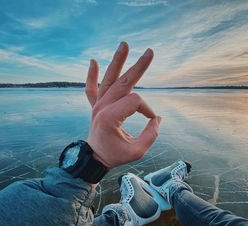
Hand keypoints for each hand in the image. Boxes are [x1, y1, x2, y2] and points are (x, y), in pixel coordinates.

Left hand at [85, 42, 160, 168]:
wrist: (94, 158)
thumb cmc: (115, 156)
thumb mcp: (137, 151)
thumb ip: (150, 135)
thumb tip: (156, 119)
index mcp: (110, 117)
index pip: (136, 102)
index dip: (147, 109)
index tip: (151, 120)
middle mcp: (102, 107)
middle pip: (123, 82)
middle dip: (139, 67)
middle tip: (150, 52)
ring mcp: (97, 105)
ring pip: (108, 79)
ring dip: (117, 62)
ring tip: (124, 45)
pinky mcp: (95, 106)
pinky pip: (91, 88)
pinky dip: (92, 75)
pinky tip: (93, 61)